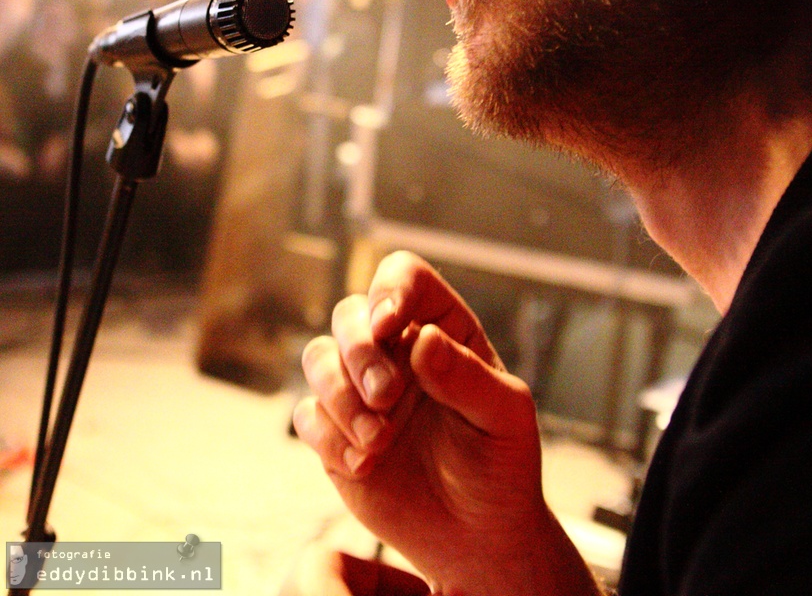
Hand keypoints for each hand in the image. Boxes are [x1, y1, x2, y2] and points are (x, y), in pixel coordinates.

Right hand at [293, 252, 600, 595]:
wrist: (477, 535)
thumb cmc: (500, 464)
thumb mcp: (504, 417)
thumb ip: (467, 377)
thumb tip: (424, 339)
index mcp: (443, 328)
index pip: (405, 277)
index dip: (390, 289)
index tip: (389, 326)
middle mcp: (397, 349)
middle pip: (350, 312)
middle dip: (359, 351)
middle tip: (386, 396)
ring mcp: (362, 389)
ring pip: (318, 356)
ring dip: (340, 395)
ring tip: (378, 441)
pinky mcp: (336, 432)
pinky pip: (307, 414)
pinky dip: (328, 436)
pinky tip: (364, 465)